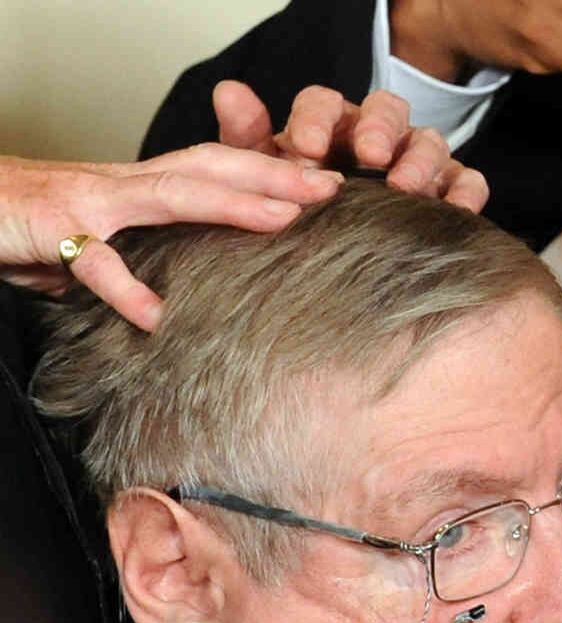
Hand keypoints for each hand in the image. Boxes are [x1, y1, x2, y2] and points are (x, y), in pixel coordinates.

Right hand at [0, 148, 341, 330]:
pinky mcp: (55, 231)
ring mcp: (92, 203)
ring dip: (231, 204)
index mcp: (139, 185)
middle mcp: (123, 184)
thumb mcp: (103, 235)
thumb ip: (149, 255)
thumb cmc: (29, 222)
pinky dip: (126, 289)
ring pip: (172, 194)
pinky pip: (96, 264)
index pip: (215, 166)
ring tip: (283, 219)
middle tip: (330, 187)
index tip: (325, 179)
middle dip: (273, 173)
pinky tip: (158, 316)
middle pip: (209, 167)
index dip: (270, 167)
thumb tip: (187, 293)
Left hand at [213, 81, 489, 213]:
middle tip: (368, 154)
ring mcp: (418, 162)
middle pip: (386, 110)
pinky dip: (466, 192)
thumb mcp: (265, 179)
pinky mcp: (450, 191)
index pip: (324, 102)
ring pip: (430, 141)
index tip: (306, 149)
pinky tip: (454, 211)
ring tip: (405, 188)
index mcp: (329, 125)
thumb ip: (247, 140)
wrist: (336, 266)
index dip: (316, 119)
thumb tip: (228, 91)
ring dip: (420, 160)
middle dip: (378, 128)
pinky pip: (469, 181)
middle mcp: (378, 137)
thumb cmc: (299, 214)